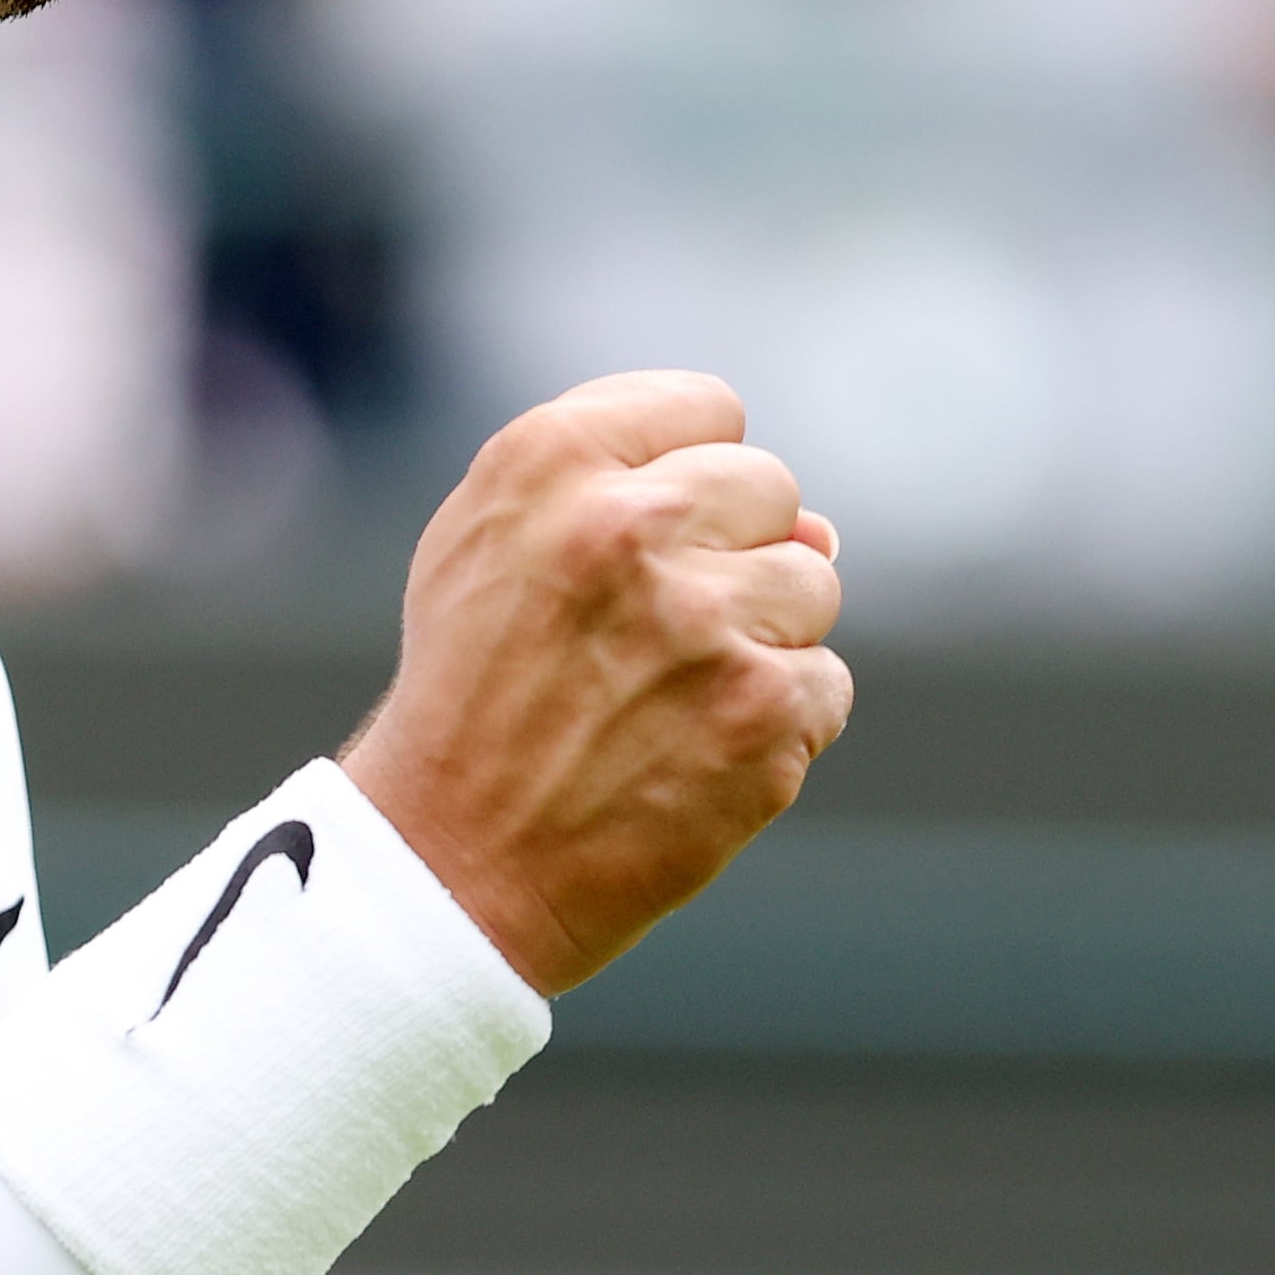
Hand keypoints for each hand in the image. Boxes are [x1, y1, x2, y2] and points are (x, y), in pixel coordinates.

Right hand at [340, 371, 846, 996]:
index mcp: (550, 461)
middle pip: (770, 489)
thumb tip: (817, 526)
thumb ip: (623, 485)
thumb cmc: (470, 695)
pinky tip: (694, 754)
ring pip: (812, 583)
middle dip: (730, 552)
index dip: (686, 477)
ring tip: (667, 697)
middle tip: (649, 634)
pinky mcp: (762, 715)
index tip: (645, 541)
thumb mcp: (486, 547)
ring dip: (760, 636)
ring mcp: (705, 621)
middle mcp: (631, 525)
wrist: (450, 865)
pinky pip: (824, 684)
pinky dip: (775, 725)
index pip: (709, 408)